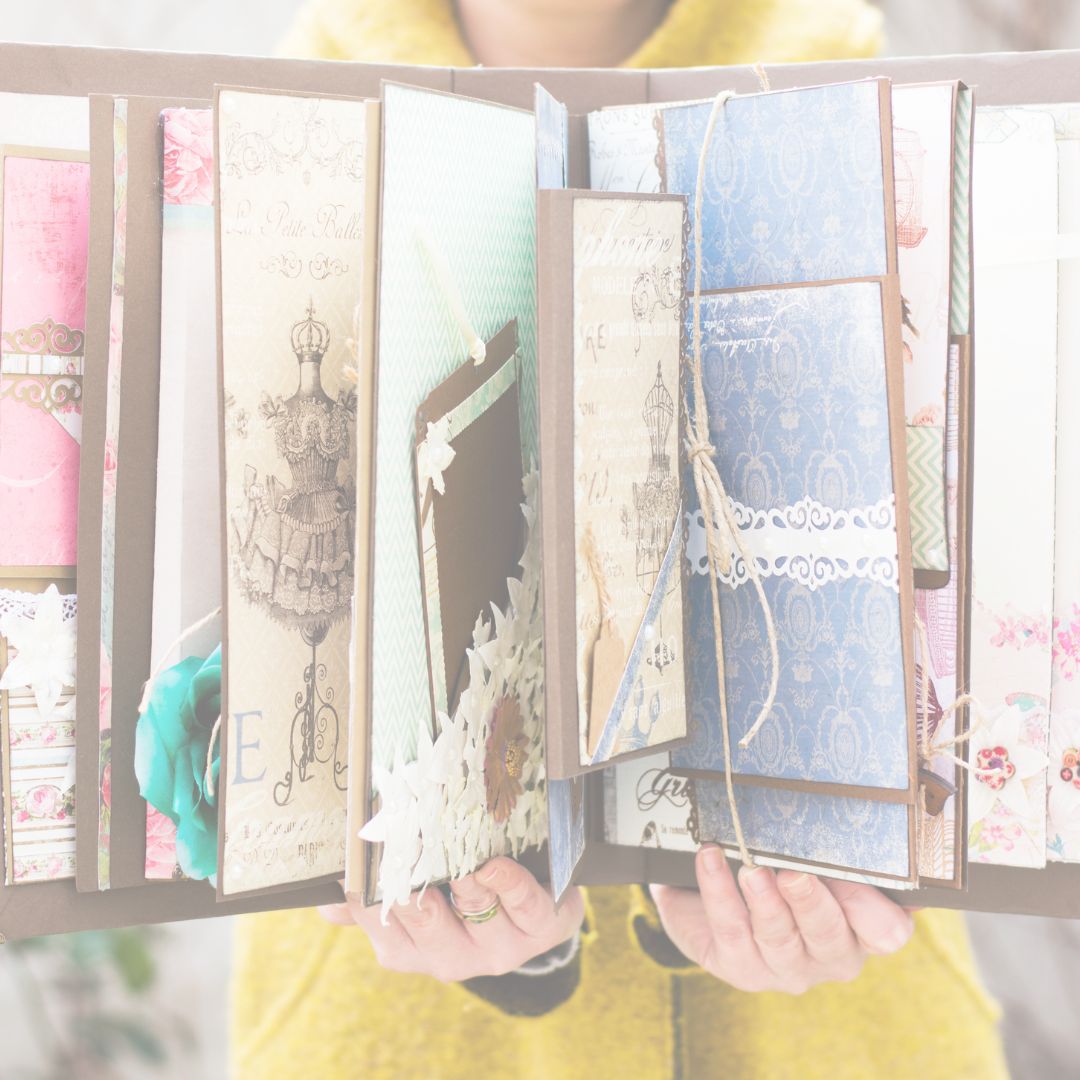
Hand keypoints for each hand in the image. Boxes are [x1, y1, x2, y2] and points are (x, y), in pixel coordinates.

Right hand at [319, 857, 584, 982]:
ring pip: (475, 910)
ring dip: (466, 883)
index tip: (362, 846)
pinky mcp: (541, 929)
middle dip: (413, 886)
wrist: (535, 907)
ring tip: (459, 857)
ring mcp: (497, 946)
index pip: (375, 915)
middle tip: (405, 845)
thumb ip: (372, 896)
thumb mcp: (417, 894)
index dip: (368, 882)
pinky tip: (497, 866)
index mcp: (408, 947)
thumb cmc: (461, 895)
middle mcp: (450, 956)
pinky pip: (525, 907)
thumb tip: (326, 897)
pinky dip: (511, 885)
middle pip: (423, 920)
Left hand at [650, 845, 914, 994]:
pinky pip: (729, 931)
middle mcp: (828, 956)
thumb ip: (828, 844)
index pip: (885, 931)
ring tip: (750, 869)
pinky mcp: (741, 969)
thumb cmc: (782, 871)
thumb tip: (835, 799)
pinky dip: (719, 892)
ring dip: (764, 901)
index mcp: (860, 930)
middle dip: (811, 903)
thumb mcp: (811, 859)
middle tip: (793, 872)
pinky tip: (709, 859)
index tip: (854, 872)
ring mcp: (785, 968)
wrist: (720, 901)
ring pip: (778, 938)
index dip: (872, 908)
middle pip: (829, 936)